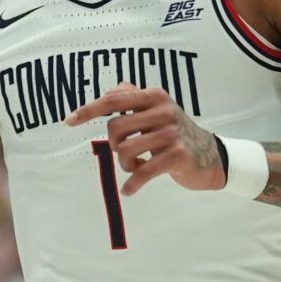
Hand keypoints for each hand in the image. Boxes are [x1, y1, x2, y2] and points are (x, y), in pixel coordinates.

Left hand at [65, 86, 226, 195]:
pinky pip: (143, 172)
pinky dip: (132, 184)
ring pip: (125, 150)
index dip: (88, 110)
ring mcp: (171, 134)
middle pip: (115, 128)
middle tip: (126, 152)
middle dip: (114, 144)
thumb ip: (133, 96)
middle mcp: (164, 111)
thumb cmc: (176, 132)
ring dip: (125, 164)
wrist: (211, 156)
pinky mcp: (177, 156)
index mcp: (155, 96)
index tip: (69, 121)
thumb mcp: (157, 109)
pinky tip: (130, 189)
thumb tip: (108, 92)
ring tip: (135, 166)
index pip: (113, 100)